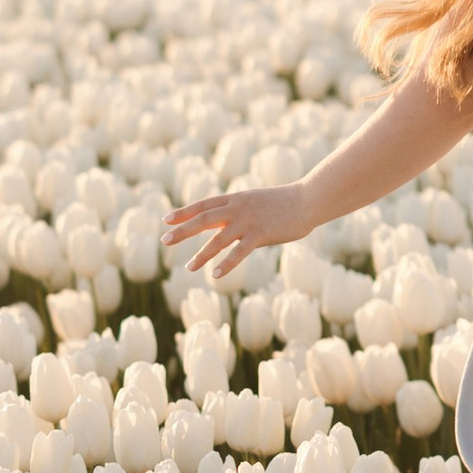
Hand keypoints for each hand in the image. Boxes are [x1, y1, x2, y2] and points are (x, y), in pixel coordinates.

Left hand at [162, 182, 316, 281]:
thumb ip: (235, 212)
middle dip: (183, 230)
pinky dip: (226, 263)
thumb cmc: (282, 203)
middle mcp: (237, 208)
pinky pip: (239, 251)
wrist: (307, 200)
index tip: (166, 221)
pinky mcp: (260, 234)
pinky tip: (214, 274)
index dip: (184, 212)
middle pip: (203, 219)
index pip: (203, 205)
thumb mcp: (254, 203)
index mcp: (235, 198)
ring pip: (218, 239)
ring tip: (188, 267)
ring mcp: (248, 221)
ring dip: (202, 253)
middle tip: (165, 241)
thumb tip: (217, 226)